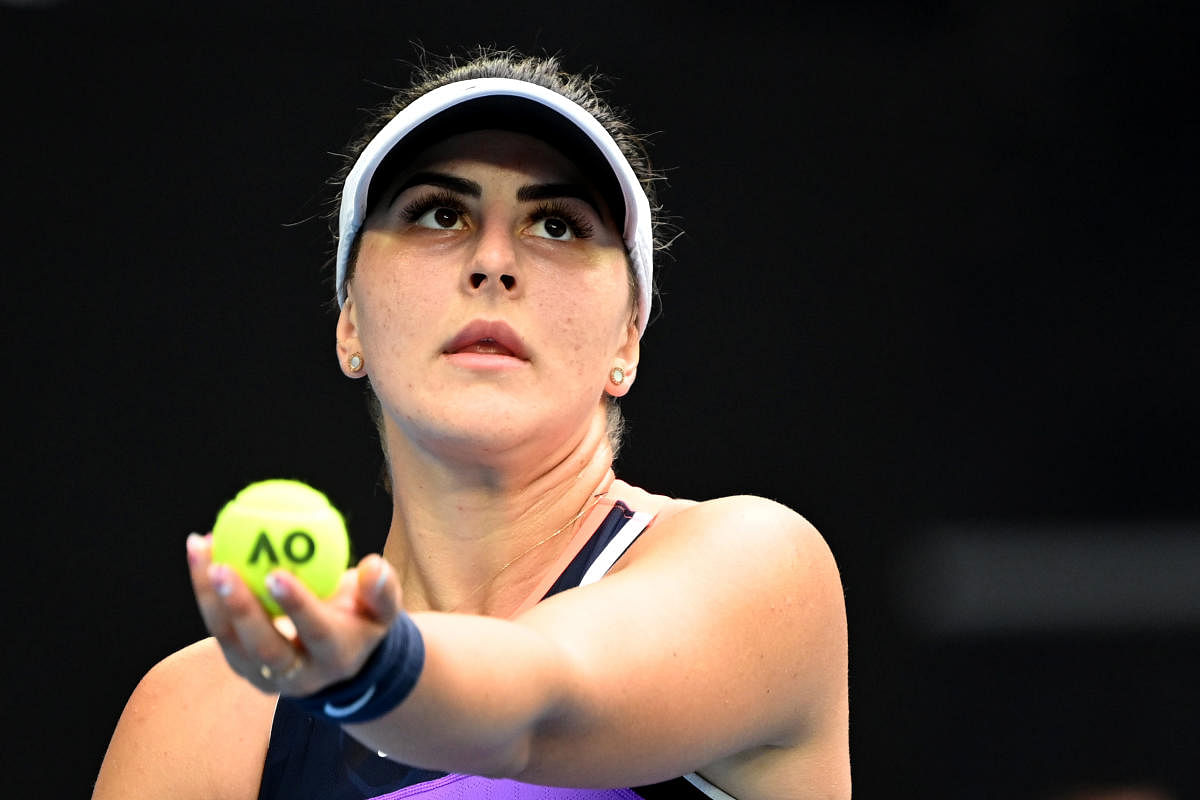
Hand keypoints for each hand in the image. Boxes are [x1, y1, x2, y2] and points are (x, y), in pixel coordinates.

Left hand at [186, 533, 401, 696]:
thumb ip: (382, 588)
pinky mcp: (241, 664)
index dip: (296, 605)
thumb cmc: (363, 619)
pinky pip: (218, 626)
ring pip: (230, 640)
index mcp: (337, 657)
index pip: (315, 633)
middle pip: (263, 647)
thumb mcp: (383, 608)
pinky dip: (204, 590)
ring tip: (201, 549)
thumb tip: (372, 565)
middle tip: (223, 567)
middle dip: (240, 609)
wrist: (339, 659)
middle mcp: (298, 674)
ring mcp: (264, 674)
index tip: (277, 573)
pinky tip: (200, 550)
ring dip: (209, 596)